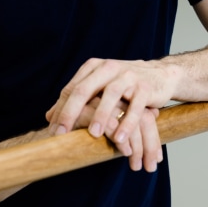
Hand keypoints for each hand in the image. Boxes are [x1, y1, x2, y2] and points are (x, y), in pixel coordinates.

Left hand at [46, 58, 175, 171]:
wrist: (160, 75)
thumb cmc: (123, 85)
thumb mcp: (98, 88)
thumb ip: (75, 100)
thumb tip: (47, 117)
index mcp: (93, 67)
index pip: (71, 89)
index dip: (60, 110)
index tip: (52, 131)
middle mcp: (108, 68)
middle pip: (84, 89)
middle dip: (71, 112)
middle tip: (61, 133)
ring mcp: (128, 76)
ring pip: (110, 95)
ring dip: (101, 116)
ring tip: (93, 135)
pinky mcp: (145, 87)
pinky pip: (135, 106)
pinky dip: (127, 123)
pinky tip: (120, 138)